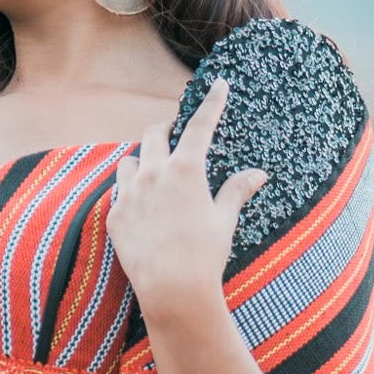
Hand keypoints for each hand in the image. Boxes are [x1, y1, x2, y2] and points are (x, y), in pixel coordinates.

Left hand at [106, 78, 268, 316]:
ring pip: (131, 160)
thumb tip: (258, 174)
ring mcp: (130, 193)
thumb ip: (236, 191)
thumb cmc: (205, 255)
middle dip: (166, 128)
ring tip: (154, 173)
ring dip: (143, 160)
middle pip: (155, 133)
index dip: (211, 102)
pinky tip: (142, 206)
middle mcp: (154, 174)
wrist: (172, 289)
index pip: (200, 126)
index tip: (217, 84)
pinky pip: (119, 192)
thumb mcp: (224, 220)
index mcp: (186, 170)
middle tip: (175, 133)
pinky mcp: (115, 214)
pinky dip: (130, 192)